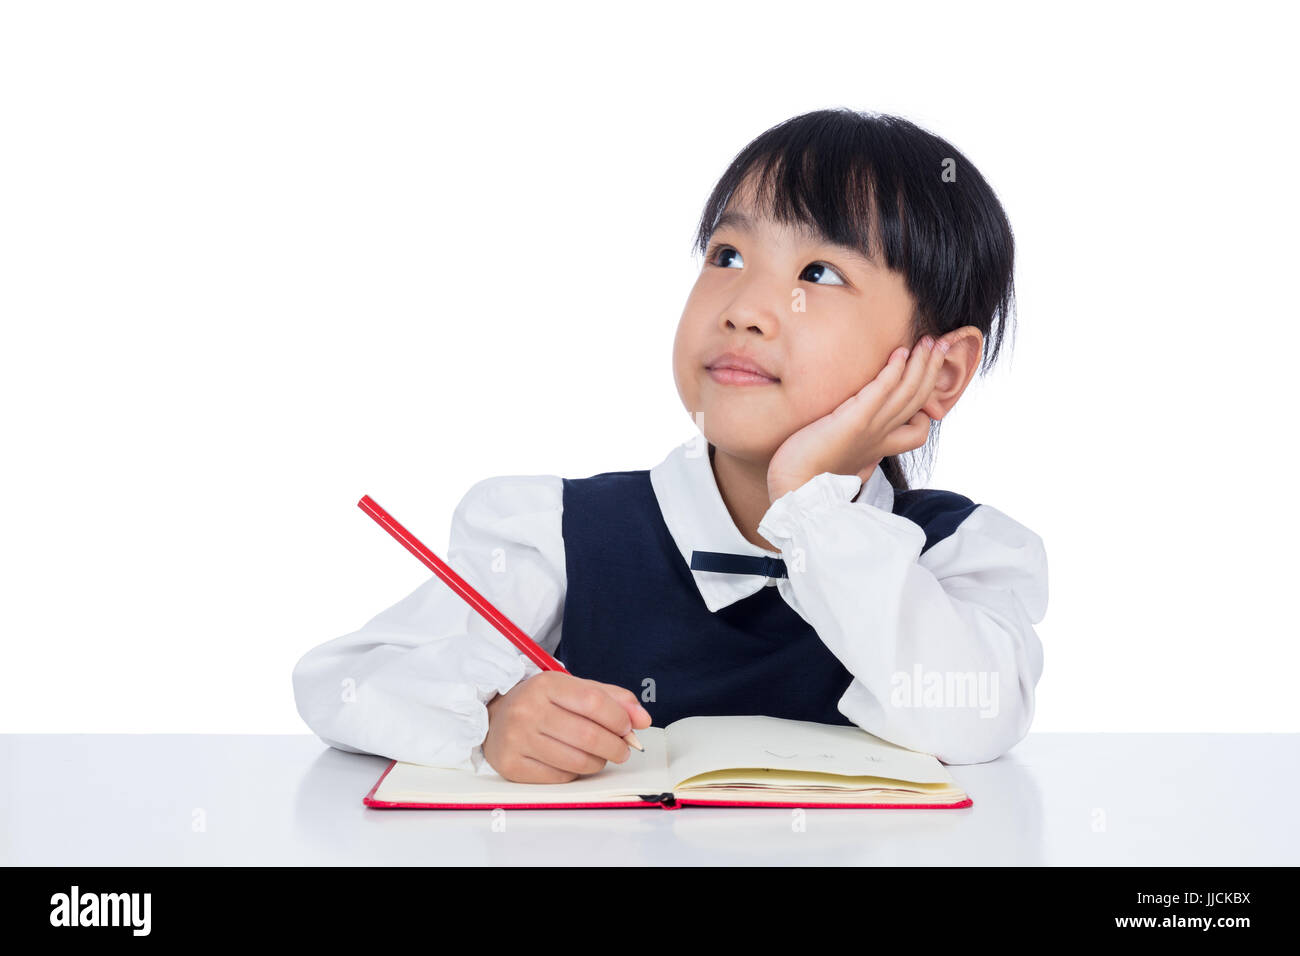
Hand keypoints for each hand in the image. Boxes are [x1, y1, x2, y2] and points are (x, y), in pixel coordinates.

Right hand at [482, 671, 652, 782]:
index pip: (594, 702)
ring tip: (600, 756)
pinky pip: (560, 777)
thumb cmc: (541, 702)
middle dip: (616, 747)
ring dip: (598, 762)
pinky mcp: (512, 766)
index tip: (628, 728)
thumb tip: (643, 719)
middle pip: (588, 736)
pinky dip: (575, 773)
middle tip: (623, 750)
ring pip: (577, 761)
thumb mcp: (573, 689)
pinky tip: (574, 763)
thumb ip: (611, 699)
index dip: (619, 718)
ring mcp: (517, 739)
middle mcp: (528, 710)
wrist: (494, 717)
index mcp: (546, 684)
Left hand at [767, 335, 949, 501]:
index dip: (926, 404)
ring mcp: (871, 429)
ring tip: (928, 342)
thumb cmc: (811, 478)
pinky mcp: (854, 422)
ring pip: (907, 393)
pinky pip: (881, 392)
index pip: (917, 427)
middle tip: (939, 346)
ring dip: (921, 364)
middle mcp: (882, 437)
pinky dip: (893, 371)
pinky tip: (899, 353)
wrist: (796, 491)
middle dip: (932, 372)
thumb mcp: (845, 466)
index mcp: (881, 447)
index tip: (924, 380)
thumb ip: (861, 460)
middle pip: (919, 400)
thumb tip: (867, 463)